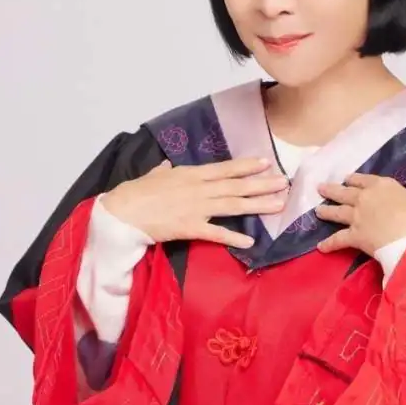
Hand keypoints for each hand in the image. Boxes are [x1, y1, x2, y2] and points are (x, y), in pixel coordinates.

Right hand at [101, 157, 287, 248]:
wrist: (122, 212)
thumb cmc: (135, 192)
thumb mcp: (152, 176)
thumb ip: (163, 171)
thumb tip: (166, 166)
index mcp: (190, 174)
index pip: (224, 169)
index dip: (247, 166)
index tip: (267, 163)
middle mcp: (198, 188)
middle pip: (235, 186)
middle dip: (261, 184)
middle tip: (284, 183)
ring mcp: (195, 207)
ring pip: (232, 205)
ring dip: (257, 205)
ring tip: (278, 204)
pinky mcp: (189, 227)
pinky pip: (215, 233)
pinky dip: (233, 237)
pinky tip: (250, 241)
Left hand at [315, 173, 405, 255]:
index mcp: (385, 186)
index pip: (365, 180)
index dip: (356, 179)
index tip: (348, 179)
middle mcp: (366, 198)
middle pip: (345, 192)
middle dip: (333, 190)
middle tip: (321, 188)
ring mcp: (358, 216)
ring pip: (337, 212)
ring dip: (326, 212)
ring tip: (317, 212)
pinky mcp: (355, 235)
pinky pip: (338, 239)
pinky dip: (329, 244)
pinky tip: (320, 247)